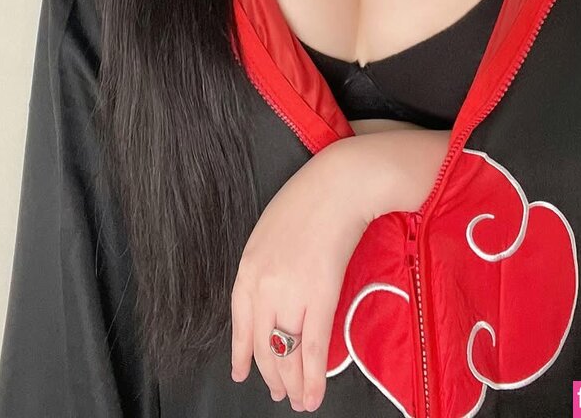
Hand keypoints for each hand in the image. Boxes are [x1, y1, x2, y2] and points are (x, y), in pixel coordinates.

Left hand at [229, 144, 373, 411]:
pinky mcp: (319, 296)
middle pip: (262, 343)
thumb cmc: (310, 198)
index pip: (240, 321)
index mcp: (248, 266)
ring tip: (299, 400)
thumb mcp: (271, 231)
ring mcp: (289, 292)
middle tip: (280, 392)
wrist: (339, 184)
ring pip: (286, 352)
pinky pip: (312, 347)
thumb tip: (275, 297)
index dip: (241, 352)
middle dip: (271, 373)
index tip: (241, 372)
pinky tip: (314, 395)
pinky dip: (313, 376)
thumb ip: (267, 266)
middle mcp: (263, 284)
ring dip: (292, 382)